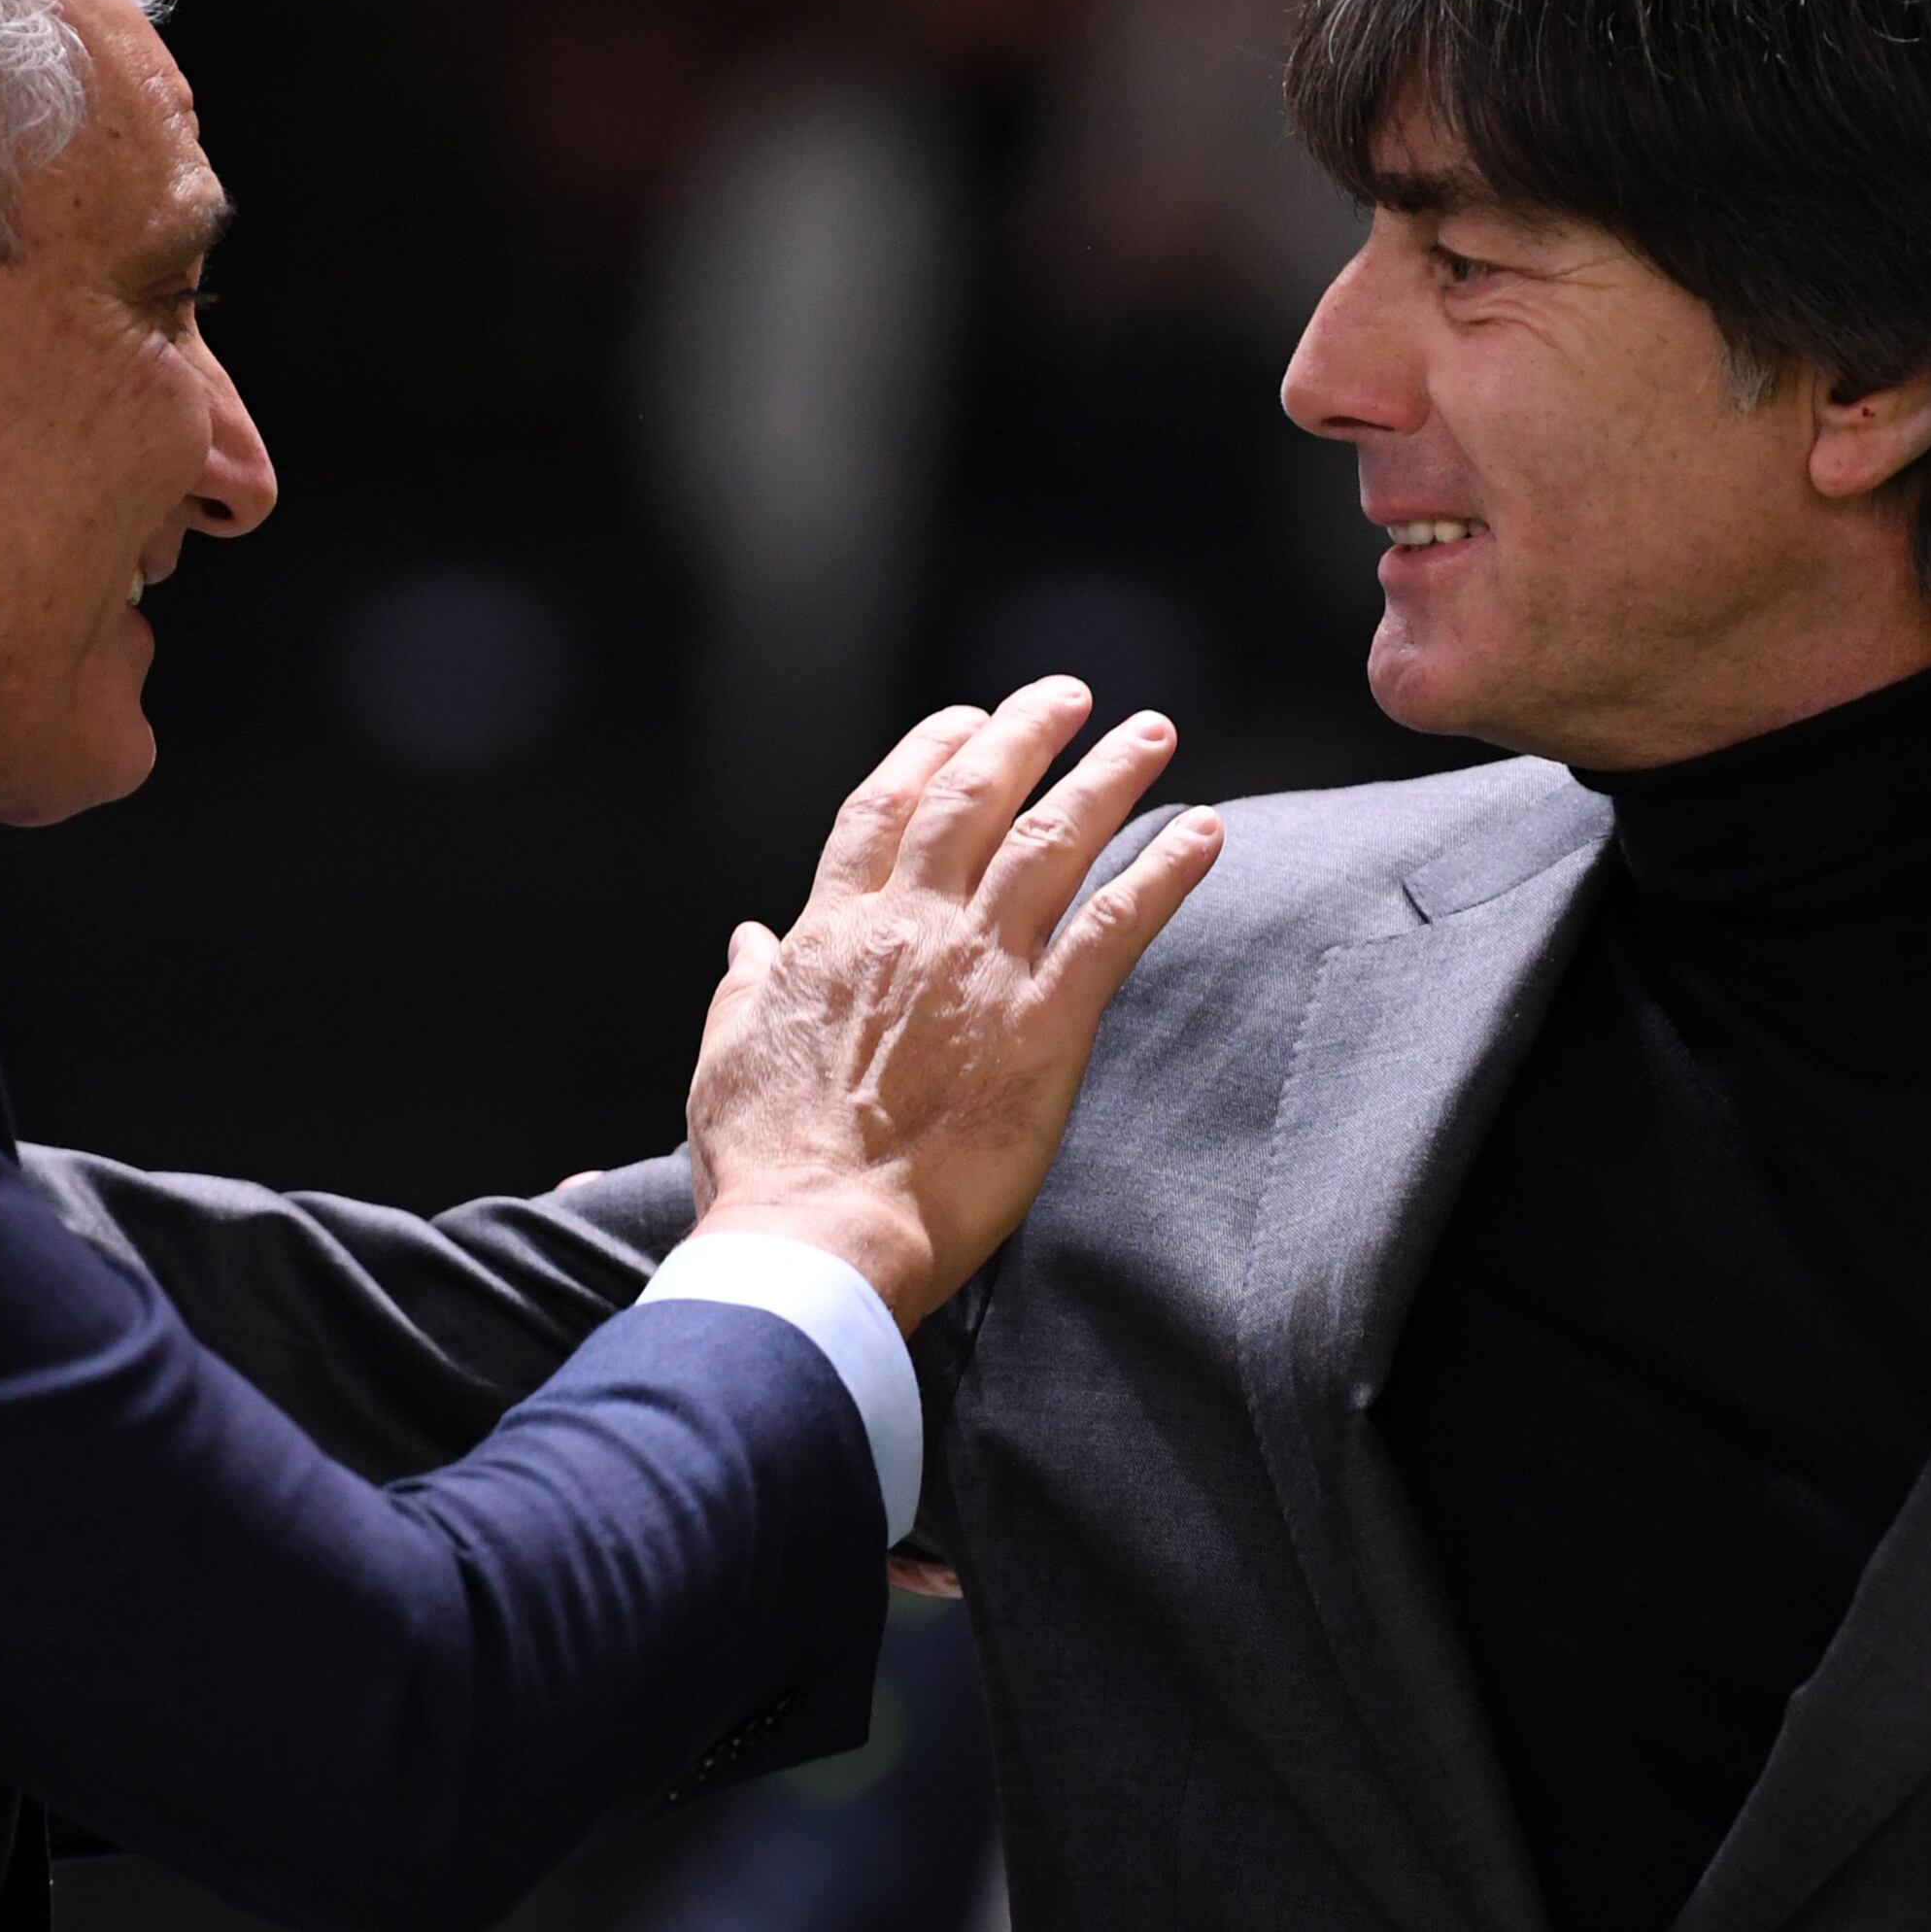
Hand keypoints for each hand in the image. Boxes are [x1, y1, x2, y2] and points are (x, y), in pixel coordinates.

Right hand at [685, 678, 1223, 1329]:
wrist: (819, 1236)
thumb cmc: (766, 1163)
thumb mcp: (726, 1056)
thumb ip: (745, 985)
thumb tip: (749, 938)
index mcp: (832, 931)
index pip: (884, 809)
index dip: (927, 750)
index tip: (964, 719)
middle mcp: (911, 927)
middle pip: (975, 798)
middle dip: (1026, 734)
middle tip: (1070, 695)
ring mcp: (981, 970)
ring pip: (1053, 841)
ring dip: (1108, 777)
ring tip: (1150, 733)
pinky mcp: (1046, 1028)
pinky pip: (1115, 927)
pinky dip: (1164, 871)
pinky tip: (1204, 832)